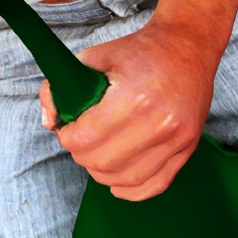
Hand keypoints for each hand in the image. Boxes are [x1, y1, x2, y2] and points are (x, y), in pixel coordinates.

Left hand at [40, 18, 222, 200]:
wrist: (186, 47)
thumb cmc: (138, 52)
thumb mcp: (92, 57)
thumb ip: (59, 87)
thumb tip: (49, 123)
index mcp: (133, 98)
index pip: (85, 139)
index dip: (67, 138)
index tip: (66, 130)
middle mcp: (158, 123)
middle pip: (103, 163)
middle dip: (81, 155)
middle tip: (80, 141)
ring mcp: (177, 139)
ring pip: (127, 178)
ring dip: (102, 173)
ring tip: (97, 155)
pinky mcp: (189, 147)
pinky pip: (156, 184)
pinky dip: (132, 190)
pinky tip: (117, 181)